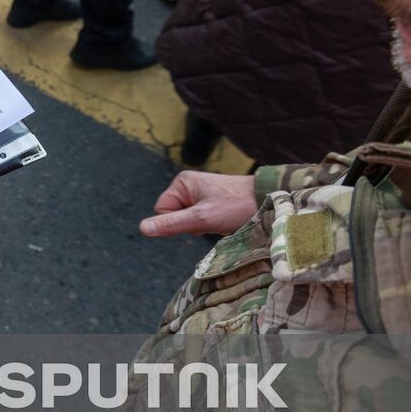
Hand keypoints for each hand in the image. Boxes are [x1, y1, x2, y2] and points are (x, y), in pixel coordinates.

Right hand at [139, 171, 256, 237]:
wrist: (268, 200)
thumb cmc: (236, 206)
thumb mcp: (201, 218)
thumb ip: (171, 224)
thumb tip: (141, 228)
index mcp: (181, 183)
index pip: (161, 211)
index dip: (178, 222)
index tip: (200, 219)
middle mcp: (188, 185)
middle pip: (174, 215)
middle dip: (190, 224)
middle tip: (211, 219)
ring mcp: (200, 193)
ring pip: (187, 220)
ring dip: (201, 225)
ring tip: (219, 219)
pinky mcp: (210, 201)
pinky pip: (199, 219)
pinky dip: (209, 224)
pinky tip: (222, 219)